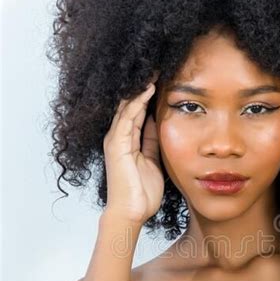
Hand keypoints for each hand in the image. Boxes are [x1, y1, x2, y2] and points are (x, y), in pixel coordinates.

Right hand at [102, 76, 163, 224]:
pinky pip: (127, 117)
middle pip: (130, 104)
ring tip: (154, 71)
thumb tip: (160, 125)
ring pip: (127, 106)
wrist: (132, 213)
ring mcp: (116, 140)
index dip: (148, 95)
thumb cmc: (142, 193)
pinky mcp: (117, 145)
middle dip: (144, 86)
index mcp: (127, 141)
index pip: (137, 111)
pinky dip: (137, 102)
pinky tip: (148, 89)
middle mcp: (119, 137)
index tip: (163, 80)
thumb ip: (154, 144)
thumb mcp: (154, 162)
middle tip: (158, 67)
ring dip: (141, 88)